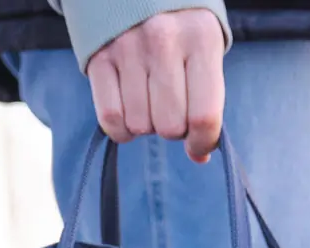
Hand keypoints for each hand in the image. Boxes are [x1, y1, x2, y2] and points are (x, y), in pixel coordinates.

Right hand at [86, 8, 224, 162]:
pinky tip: (130, 112)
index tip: (199, 144)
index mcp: (201, 38)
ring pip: (139, 126)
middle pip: (169, 126)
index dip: (202, 142)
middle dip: (174, 129)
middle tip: (173, 107)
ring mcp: (127, 48)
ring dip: (147, 125)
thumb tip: (199, 154)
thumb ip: (209, 100)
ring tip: (151, 100)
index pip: (204, 116)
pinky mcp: (100, 58)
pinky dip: (121, 129)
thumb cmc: (183, 29)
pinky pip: (110, 119)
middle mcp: (163, 40)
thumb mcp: (207, 49)